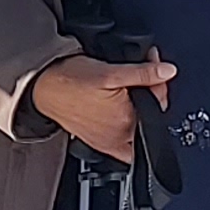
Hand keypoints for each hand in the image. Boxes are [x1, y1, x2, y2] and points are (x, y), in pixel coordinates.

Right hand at [26, 51, 177, 162]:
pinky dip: (127, 123)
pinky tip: (118, 108)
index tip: (152, 66)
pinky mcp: (100, 143)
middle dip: (149, 90)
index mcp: (126, 122)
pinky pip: (125, 139)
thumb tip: (167, 72)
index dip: (157, 80)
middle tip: (136, 73)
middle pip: (150, 113)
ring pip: (138, 123)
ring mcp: (110, 143)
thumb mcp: (110, 71)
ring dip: (137, 103)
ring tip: (122, 87)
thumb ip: (143, 73)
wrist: (42, 88)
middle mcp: (120, 137)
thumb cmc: (69, 81)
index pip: (159, 102)